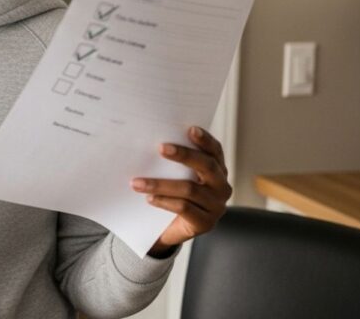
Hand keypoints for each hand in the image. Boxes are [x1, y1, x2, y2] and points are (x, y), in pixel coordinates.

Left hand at [131, 125, 231, 256]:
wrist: (169, 230)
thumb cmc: (172, 195)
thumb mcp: (175, 176)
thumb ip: (173, 161)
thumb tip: (151, 140)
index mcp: (217, 170)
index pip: (215, 151)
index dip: (205, 140)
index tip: (190, 128)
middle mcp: (222, 187)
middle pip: (207, 166)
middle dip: (184, 155)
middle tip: (161, 148)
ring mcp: (216, 206)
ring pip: (190, 189)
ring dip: (160, 184)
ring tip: (137, 182)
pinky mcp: (205, 223)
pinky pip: (184, 208)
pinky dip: (164, 201)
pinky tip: (149, 198)